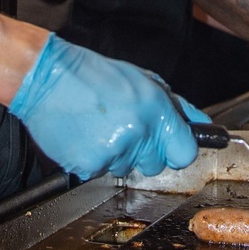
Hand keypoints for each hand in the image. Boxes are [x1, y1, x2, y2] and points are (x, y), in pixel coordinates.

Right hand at [9, 34, 203, 179]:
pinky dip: (94, 160)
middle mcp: (138, 133)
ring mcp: (114, 152)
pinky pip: (101, 173)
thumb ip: (176, 106)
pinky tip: (85, 136)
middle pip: (156, 165)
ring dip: (117, 154)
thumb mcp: (144, 80)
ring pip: (127, 169)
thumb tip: (201, 125)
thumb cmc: (94, 76)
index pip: (186, 152)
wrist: (47, 79)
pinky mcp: (89, 165)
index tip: (171, 146)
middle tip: (124, 127)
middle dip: (145, 151)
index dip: (178, 150)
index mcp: (155, 110)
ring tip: (99, 127)